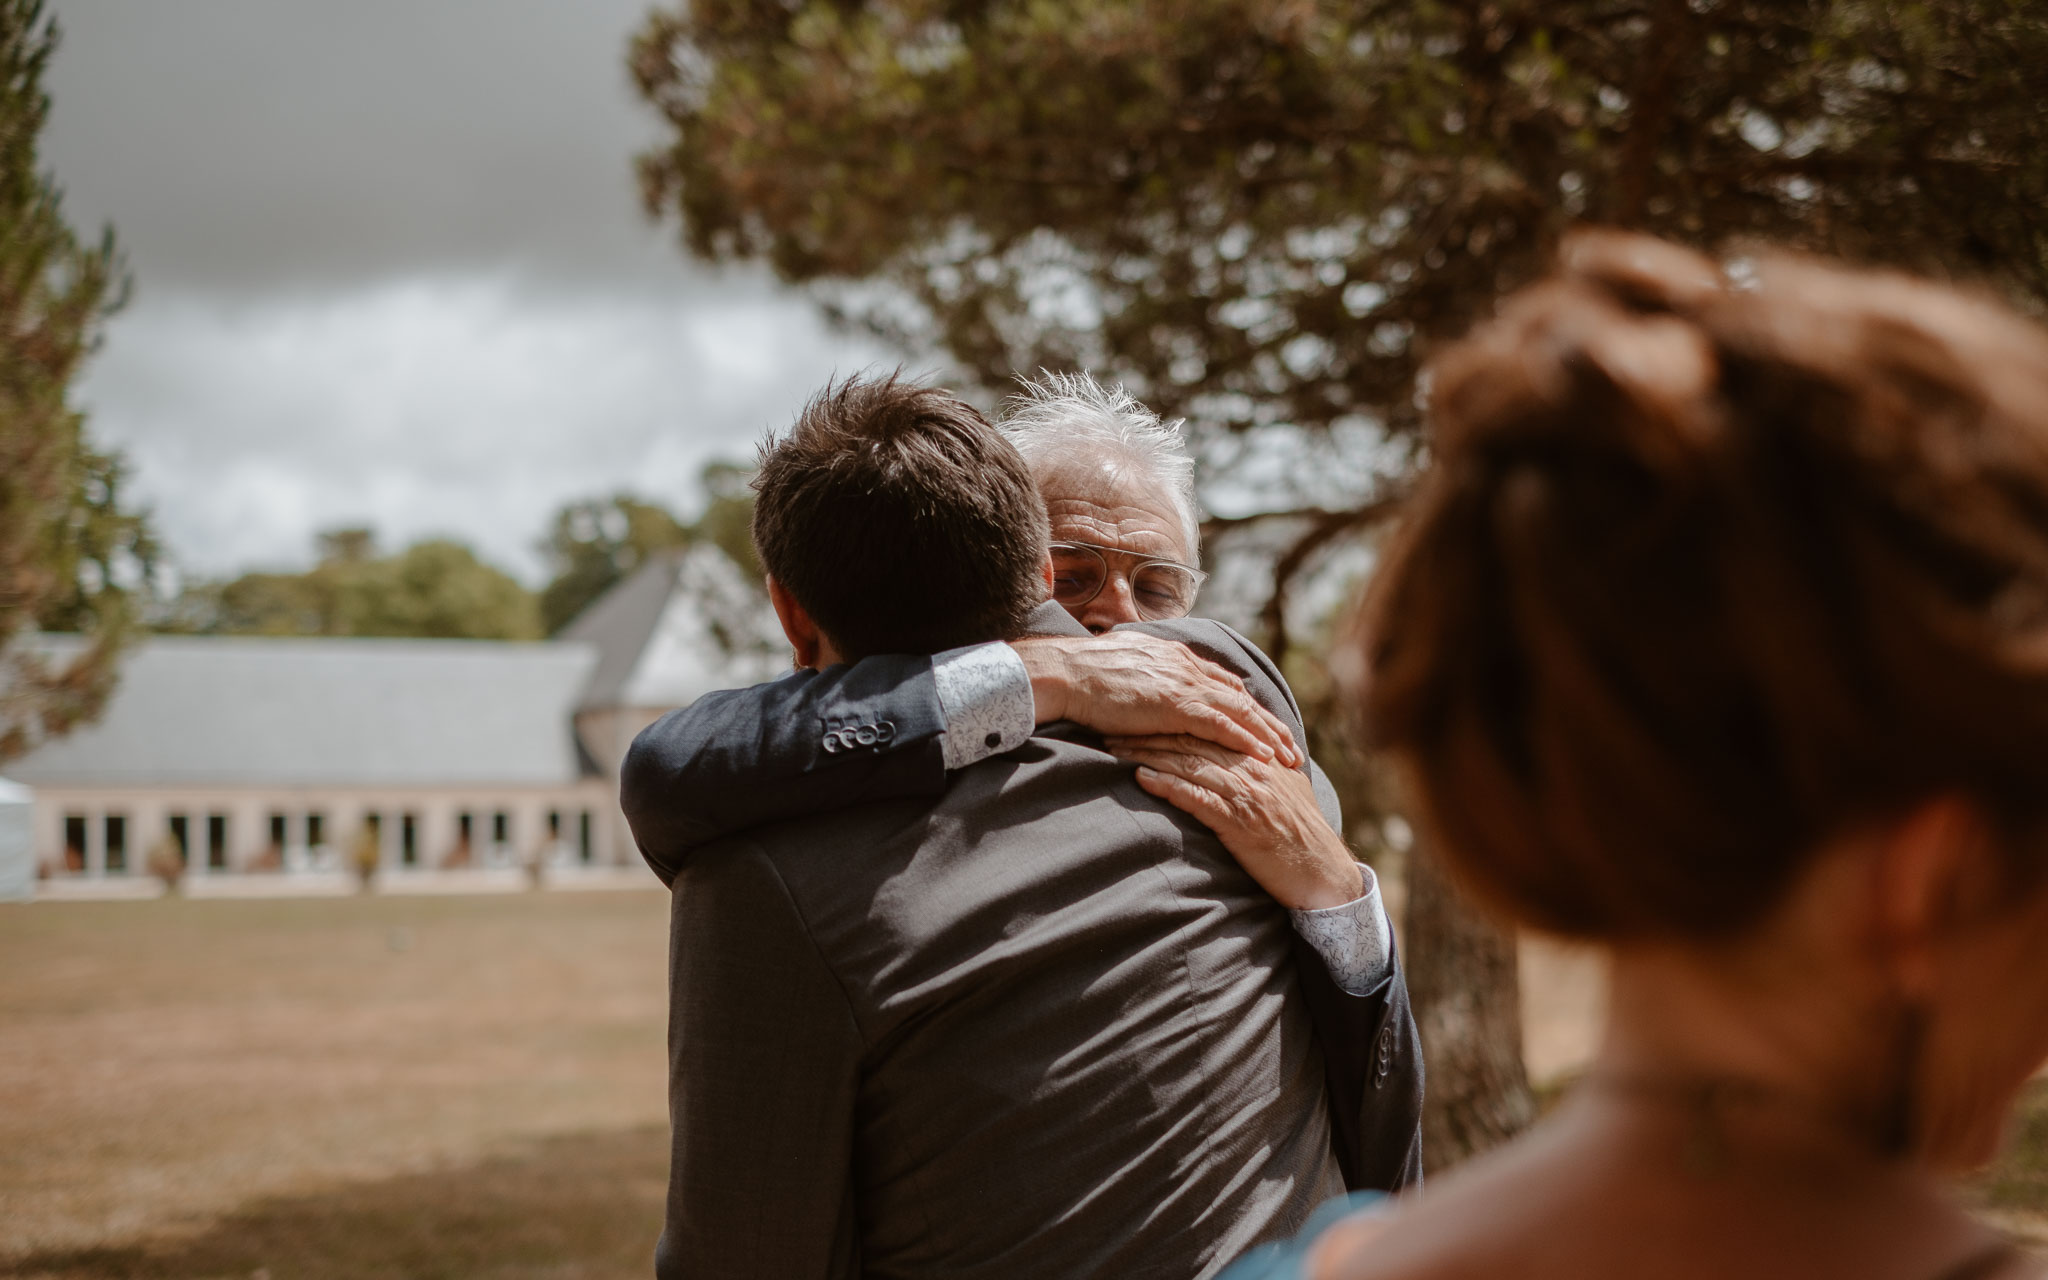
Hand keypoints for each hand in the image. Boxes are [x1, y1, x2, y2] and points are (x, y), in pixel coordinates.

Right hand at [1013, 633, 1299, 765]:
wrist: (1065, 673)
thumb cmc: (1083, 676)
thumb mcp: (1123, 672)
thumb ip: (1144, 681)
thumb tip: (1147, 693)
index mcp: (1175, 657)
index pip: (1221, 683)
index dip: (1245, 705)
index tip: (1264, 724)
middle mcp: (1187, 666)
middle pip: (1240, 696)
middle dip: (1268, 723)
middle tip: (1291, 746)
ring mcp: (1184, 683)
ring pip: (1240, 710)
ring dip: (1268, 735)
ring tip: (1290, 757)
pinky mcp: (1178, 703)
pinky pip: (1223, 724)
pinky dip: (1247, 740)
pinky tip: (1264, 756)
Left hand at [1103, 733, 1363, 909]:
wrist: (1324, 873)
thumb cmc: (1301, 835)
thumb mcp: (1286, 790)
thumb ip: (1263, 766)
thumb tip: (1244, 750)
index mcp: (1260, 756)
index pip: (1208, 728)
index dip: (1171, 720)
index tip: (1139, 714)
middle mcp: (1252, 768)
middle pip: (1192, 740)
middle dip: (1149, 733)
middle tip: (1112, 727)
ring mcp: (1247, 793)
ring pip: (1189, 764)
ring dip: (1148, 755)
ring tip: (1114, 749)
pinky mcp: (1240, 822)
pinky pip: (1197, 798)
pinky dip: (1168, 786)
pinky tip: (1141, 779)